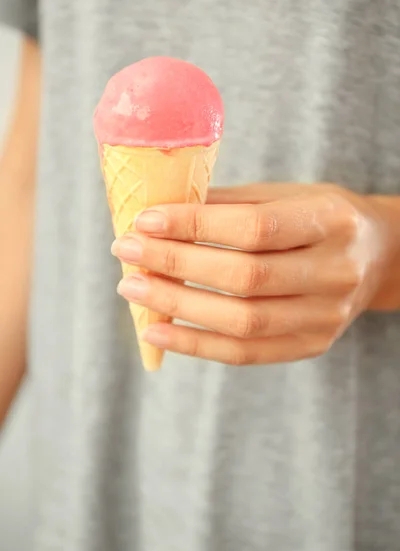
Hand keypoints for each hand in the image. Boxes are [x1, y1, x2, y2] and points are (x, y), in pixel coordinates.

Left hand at [112, 183, 399, 364]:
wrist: (375, 257)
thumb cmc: (319, 219)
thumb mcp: (284, 197)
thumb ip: (228, 207)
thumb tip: (159, 218)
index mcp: (330, 222)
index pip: (255, 229)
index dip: (194, 227)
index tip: (145, 222)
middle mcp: (335, 273)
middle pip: (245, 278)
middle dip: (176, 266)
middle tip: (127, 252)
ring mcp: (325, 317)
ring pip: (242, 322)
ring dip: (178, 307)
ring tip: (133, 288)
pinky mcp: (311, 345)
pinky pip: (245, 354)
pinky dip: (196, 344)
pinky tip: (158, 330)